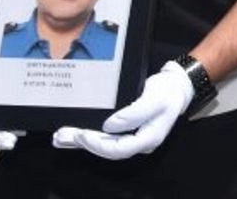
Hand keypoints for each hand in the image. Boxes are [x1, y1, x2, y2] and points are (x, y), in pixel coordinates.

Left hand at [52, 61, 193, 159]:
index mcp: (147, 139)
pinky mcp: (125, 130)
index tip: (82, 134)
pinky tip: (70, 136)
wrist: (175, 86)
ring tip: (60, 137)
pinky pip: (104, 137)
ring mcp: (131, 137)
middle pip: (107, 149)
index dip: (98, 144)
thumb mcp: (153, 100)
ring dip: (80, 142)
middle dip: (84, 143)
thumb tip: (108, 126)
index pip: (119, 149)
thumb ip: (133, 114)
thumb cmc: (167, 93)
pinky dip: (86, 137)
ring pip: (103, 145)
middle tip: (63, 135)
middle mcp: (137, 142)